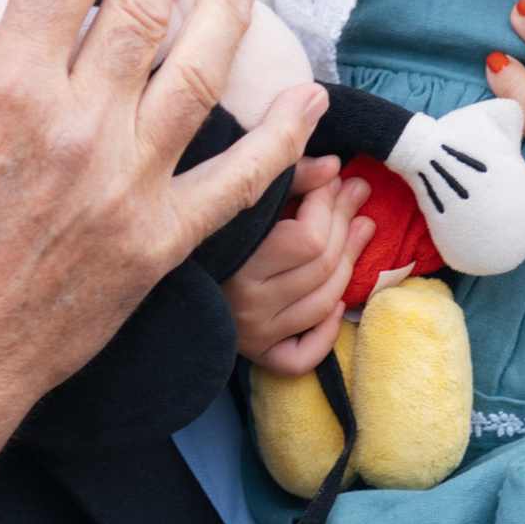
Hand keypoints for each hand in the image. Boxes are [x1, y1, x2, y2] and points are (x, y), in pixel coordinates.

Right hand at [223, 155, 369, 370]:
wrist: (163, 278)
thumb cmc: (207, 224)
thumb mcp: (242, 192)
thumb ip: (288, 177)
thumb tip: (334, 167)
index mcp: (235, 261)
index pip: (308, 238)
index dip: (329, 203)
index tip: (333, 177)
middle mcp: (244, 303)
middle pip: (321, 267)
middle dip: (345, 224)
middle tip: (356, 195)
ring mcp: (253, 332)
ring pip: (323, 304)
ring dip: (350, 264)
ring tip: (361, 229)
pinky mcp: (258, 354)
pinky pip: (302, 356)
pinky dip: (326, 332)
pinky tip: (337, 304)